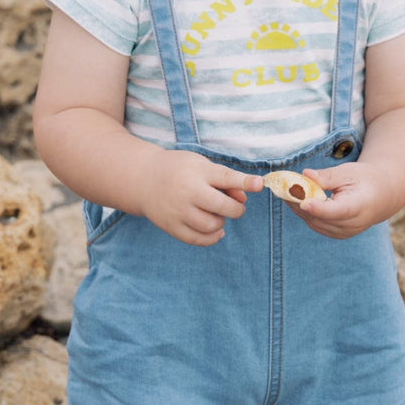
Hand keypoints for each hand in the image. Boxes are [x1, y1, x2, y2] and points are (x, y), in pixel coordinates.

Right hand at [136, 149, 262, 245]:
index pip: (225, 177)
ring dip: (221, 222)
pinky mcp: (171, 227)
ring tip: (215, 213)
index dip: (245, 182)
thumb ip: (225, 180)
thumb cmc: (180, 170)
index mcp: (197, 172)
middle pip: (222, 207)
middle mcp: (188, 192)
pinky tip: (216, 230)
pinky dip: (212, 237)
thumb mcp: (201, 165)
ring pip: (212, 225)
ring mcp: (178, 211)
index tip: (260, 184)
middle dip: (236, 209)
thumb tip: (244, 200)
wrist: (144, 179)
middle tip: (234, 206)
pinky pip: (198, 239)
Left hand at [291, 163, 394, 238]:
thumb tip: (305, 174)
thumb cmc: (366, 179)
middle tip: (282, 188)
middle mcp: (351, 224)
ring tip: (285, 191)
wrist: (382, 196)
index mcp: (358, 206)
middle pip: (320, 217)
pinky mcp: (336, 234)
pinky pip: (315, 224)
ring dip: (298, 208)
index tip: (303, 202)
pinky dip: (304, 212)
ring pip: (314, 222)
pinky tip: (294, 199)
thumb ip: (327, 176)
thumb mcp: (349, 172)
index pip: (336, 211)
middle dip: (299, 203)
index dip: (319, 208)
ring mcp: (343, 232)